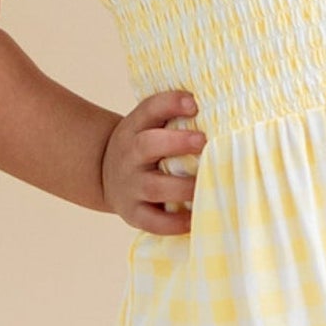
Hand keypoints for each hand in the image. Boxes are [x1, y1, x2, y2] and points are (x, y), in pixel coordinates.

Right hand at [104, 88, 207, 231]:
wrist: (103, 175)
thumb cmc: (144, 147)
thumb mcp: (148, 125)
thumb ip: (173, 116)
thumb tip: (222, 110)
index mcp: (134, 128)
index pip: (149, 109)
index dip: (170, 104)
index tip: (194, 103)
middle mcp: (129, 156)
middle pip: (146, 145)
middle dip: (176, 143)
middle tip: (204, 142)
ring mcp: (130, 186)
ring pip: (154, 187)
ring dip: (183, 186)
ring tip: (207, 183)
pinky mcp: (134, 213)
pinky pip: (153, 221)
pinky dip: (174, 223)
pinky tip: (195, 218)